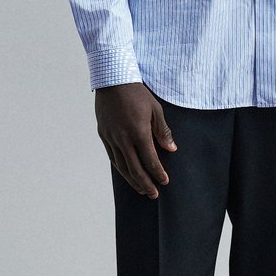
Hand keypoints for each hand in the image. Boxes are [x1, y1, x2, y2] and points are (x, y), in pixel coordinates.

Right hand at [95, 82, 176, 198]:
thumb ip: (162, 131)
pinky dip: (121, 168)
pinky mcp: (103, 135)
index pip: (150, 160)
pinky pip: (113, 157)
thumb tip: (171, 149)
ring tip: (141, 189)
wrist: (112, 81)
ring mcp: (111, 138)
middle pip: (135, 169)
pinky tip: (127, 174)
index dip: (158, 173)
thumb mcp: (155, 110)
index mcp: (139, 132)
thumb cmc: (137, 94)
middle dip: (145, 183)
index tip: (164, 181)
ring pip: (122, 166)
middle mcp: (123, 139)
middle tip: (153, 194)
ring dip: (132, 180)